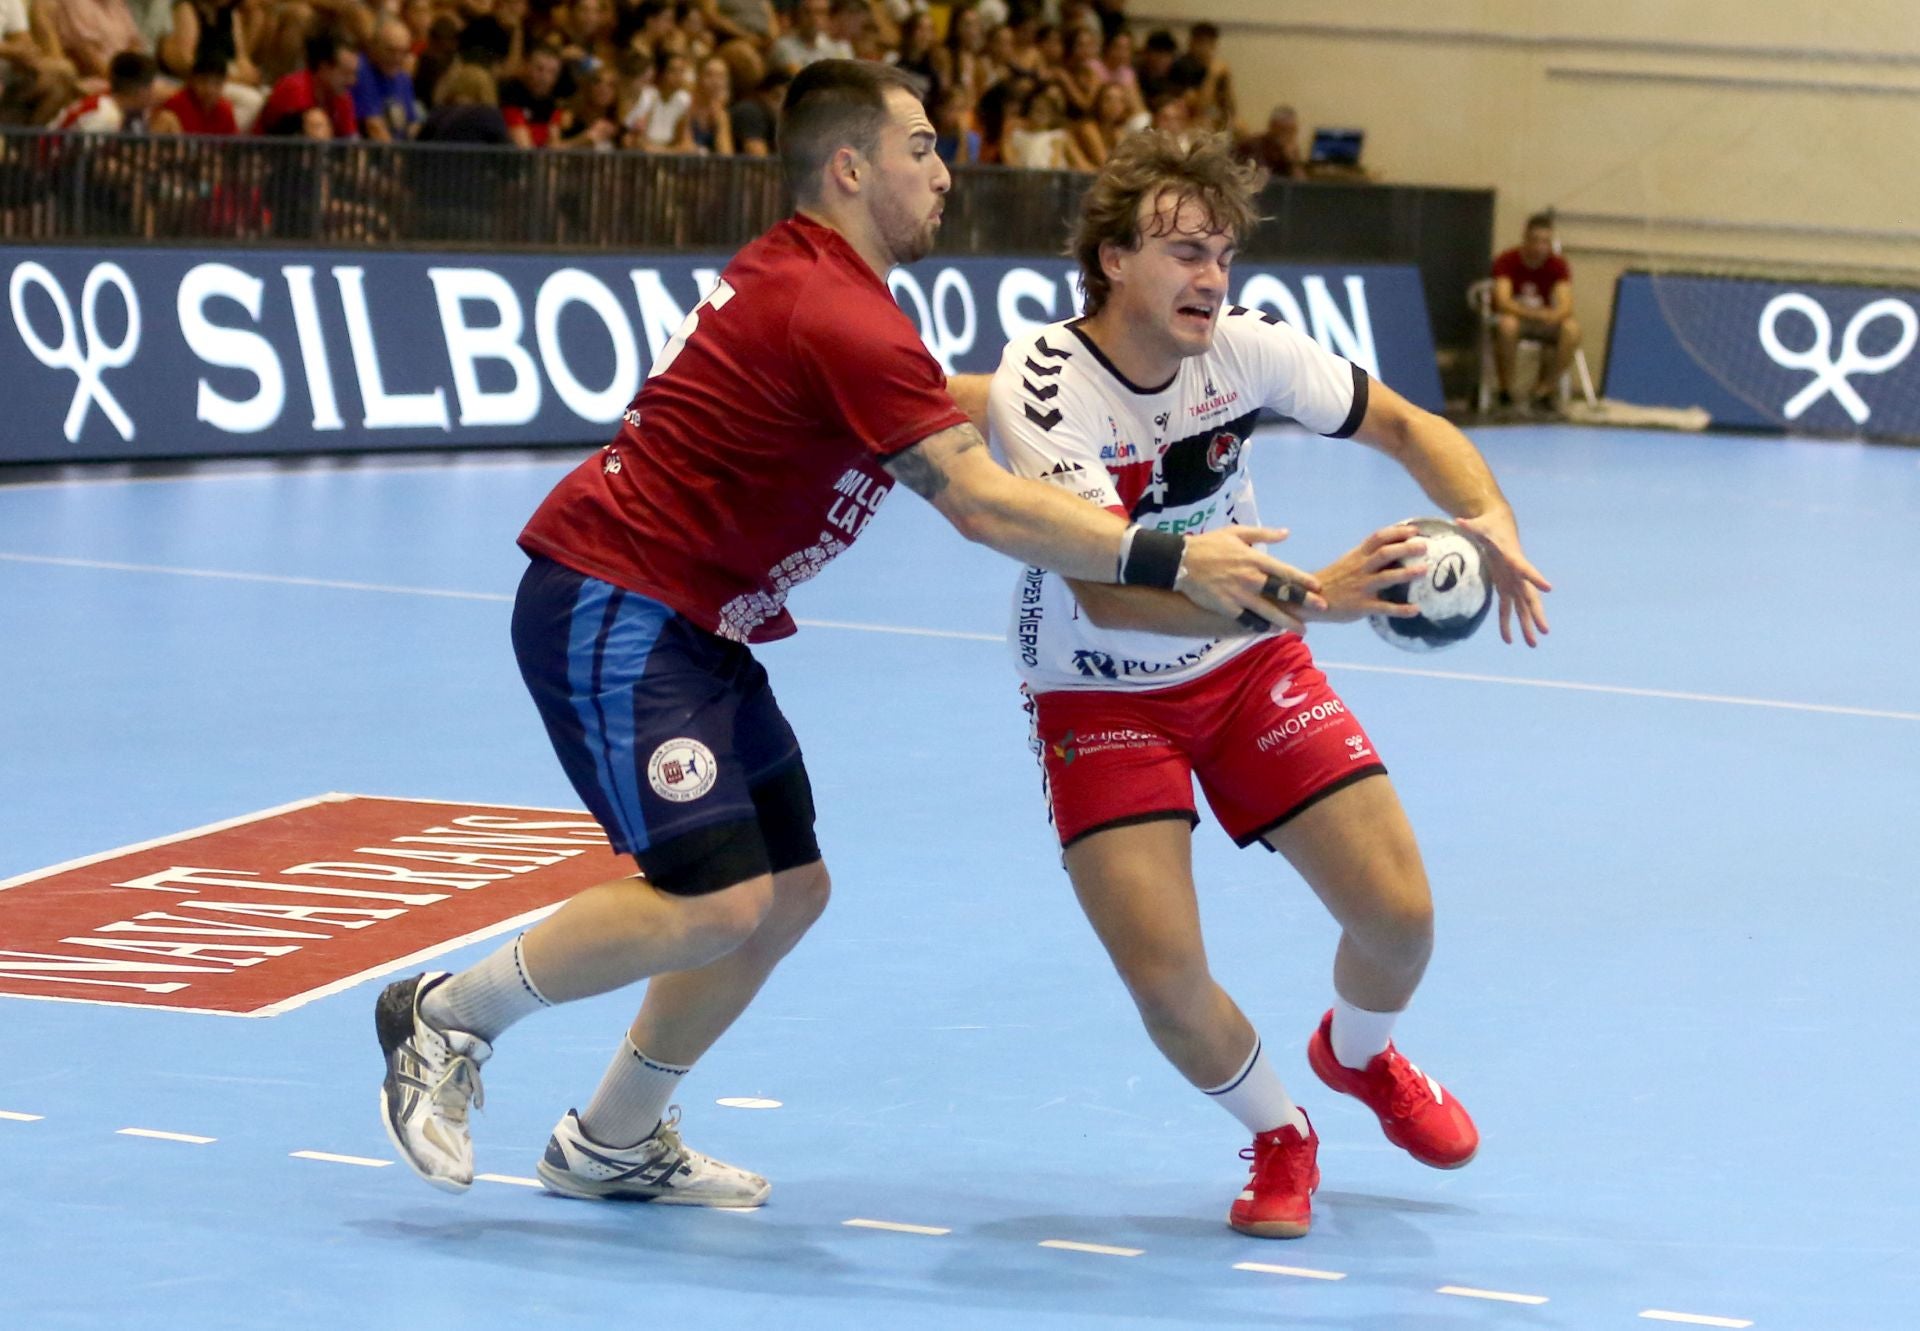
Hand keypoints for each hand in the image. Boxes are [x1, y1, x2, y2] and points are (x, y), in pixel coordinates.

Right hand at [1174, 526, 1326, 632]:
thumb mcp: (1236, 532)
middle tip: (1321, 608)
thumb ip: (1264, 534)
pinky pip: (1247, 620)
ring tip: (1301, 630)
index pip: (1285, 571)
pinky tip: (1272, 631)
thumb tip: (1286, 533)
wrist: (1181, 562)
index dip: (1303, 580)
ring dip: (1287, 622)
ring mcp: (1238, 595)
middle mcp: (1250, 578)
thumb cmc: (1210, 545)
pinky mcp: (1226, 608)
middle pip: (1282, 593)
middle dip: (1304, 602)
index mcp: (1254, 559)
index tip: (1318, 587)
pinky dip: (1261, 627)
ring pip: (1268, 612)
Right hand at [1307, 522, 1427, 622]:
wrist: (1309, 599)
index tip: (1415, 531)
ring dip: (1407, 574)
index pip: (1379, 538)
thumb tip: (1394, 549)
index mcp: (1358, 555)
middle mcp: (1361, 568)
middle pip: (1385, 553)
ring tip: (1424, 571)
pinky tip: (1416, 610)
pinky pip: (1384, 608)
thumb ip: (1368, 556)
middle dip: (1406, 548)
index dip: (1397, 532)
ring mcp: (1361, 587)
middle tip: (1425, 547)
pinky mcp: (1361, 606)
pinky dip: (1401, 610)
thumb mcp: (1348, 562)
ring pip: (1387, 578)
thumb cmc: (1334, 580)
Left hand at [1456, 508, 1551, 645]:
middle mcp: (1517, 573)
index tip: (1548, 588)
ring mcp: (1513, 581)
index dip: (1536, 577)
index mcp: (1513, 558)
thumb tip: (1459, 520)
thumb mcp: (1479, 525)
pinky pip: (1508, 607)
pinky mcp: (1505, 585)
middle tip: (1544, 631)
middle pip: (1529, 596)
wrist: (1498, 523)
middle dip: (1536, 614)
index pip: (1526, 569)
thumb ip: (1471, 525)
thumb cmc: (1489, 524)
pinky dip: (1507, 623)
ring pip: (1523, 607)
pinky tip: (1508, 639)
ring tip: (1532, 645)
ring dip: (1526, 625)